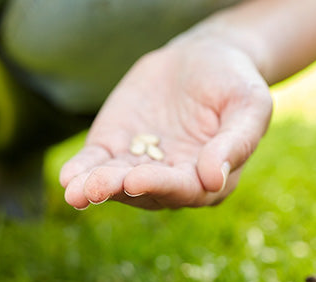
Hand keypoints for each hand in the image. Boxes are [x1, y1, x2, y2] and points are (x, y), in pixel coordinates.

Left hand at [59, 32, 273, 209]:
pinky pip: (95, 164)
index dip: (159, 185)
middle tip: (95, 188)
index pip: (183, 189)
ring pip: (115, 183)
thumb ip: (235, 142)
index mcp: (209, 181)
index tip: (136, 179)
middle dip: (118, 189)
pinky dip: (80, 171)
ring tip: (75, 190)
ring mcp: (139, 167)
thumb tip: (213, 179)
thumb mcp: (248, 105)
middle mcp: (171, 182)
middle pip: (143, 191)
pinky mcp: (114, 150)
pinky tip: (67, 178)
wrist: (203, 58)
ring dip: (94, 187)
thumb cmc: (234, 83)